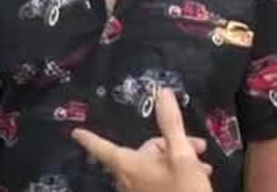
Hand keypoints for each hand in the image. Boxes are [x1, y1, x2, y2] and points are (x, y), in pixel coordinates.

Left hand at [72, 88, 214, 191]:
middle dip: (168, 144)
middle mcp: (128, 180)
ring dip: (175, 159)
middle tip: (197, 147)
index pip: (103, 148)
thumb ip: (171, 124)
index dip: (90, 138)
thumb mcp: (182, 155)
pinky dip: (174, 173)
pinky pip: (156, 180)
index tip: (76, 133)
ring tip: (201, 163)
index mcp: (129, 166)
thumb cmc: (183, 190)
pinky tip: (196, 174)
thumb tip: (162, 93)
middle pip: (142, 152)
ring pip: (152, 166)